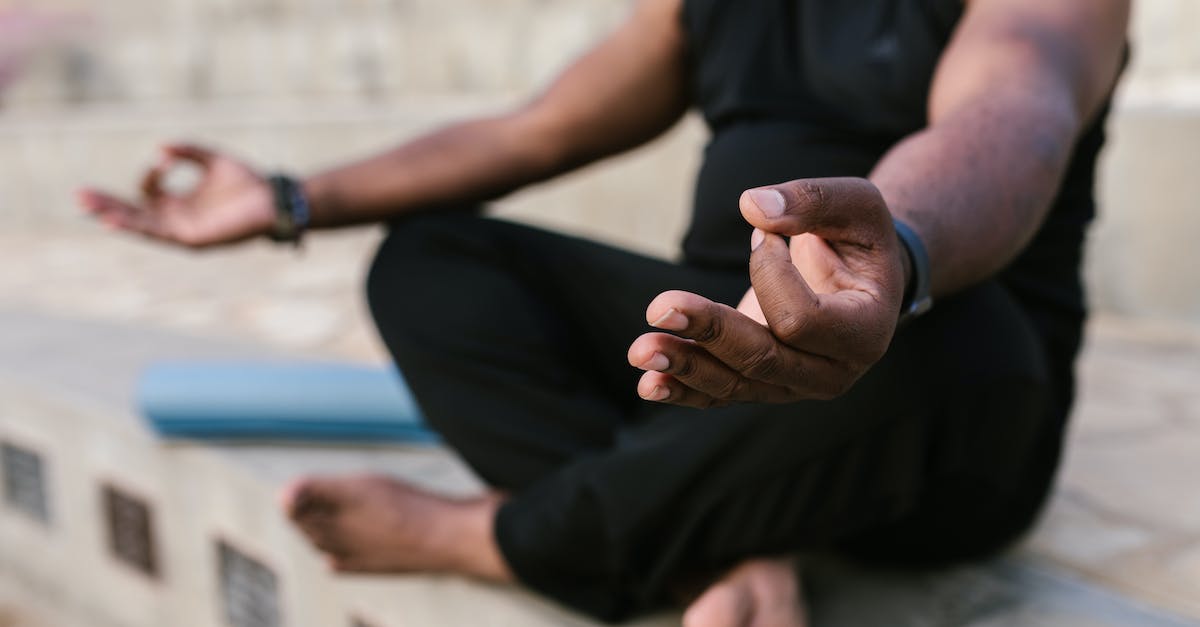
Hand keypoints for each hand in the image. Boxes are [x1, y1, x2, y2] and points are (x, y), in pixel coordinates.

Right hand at [77, 143, 275, 248]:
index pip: (148, 193)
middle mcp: (179, 218)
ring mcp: (184, 231)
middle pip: (134, 212)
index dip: (149, 176)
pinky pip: (158, 234)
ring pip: (141, 225)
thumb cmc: (249, 183)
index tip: (165, 161)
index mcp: (182, 203)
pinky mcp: (192, 240)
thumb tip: (161, 149)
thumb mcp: (213, 160)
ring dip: (114, 216)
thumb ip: (188, 152)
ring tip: (88, 207)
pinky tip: (114, 221)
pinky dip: (136, 227)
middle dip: (107, 204)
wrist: (275, 199)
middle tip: (78, 195)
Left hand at [628, 177, 907, 406]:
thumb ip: (812, 200)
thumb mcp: (856, 205)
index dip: (770, 273)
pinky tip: (647, 384)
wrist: (858, 278)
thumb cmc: (859, 237)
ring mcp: (793, 386)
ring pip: (733, 385)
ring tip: (640, 351)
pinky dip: (681, 389)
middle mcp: (832, 373)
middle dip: (709, 332)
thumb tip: (751, 206)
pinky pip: (719, 395)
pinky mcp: (760, 385)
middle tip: (658, 306)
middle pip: (761, 360)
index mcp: (865, 333)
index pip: (802, 319)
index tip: (764, 234)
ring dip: (683, 366)